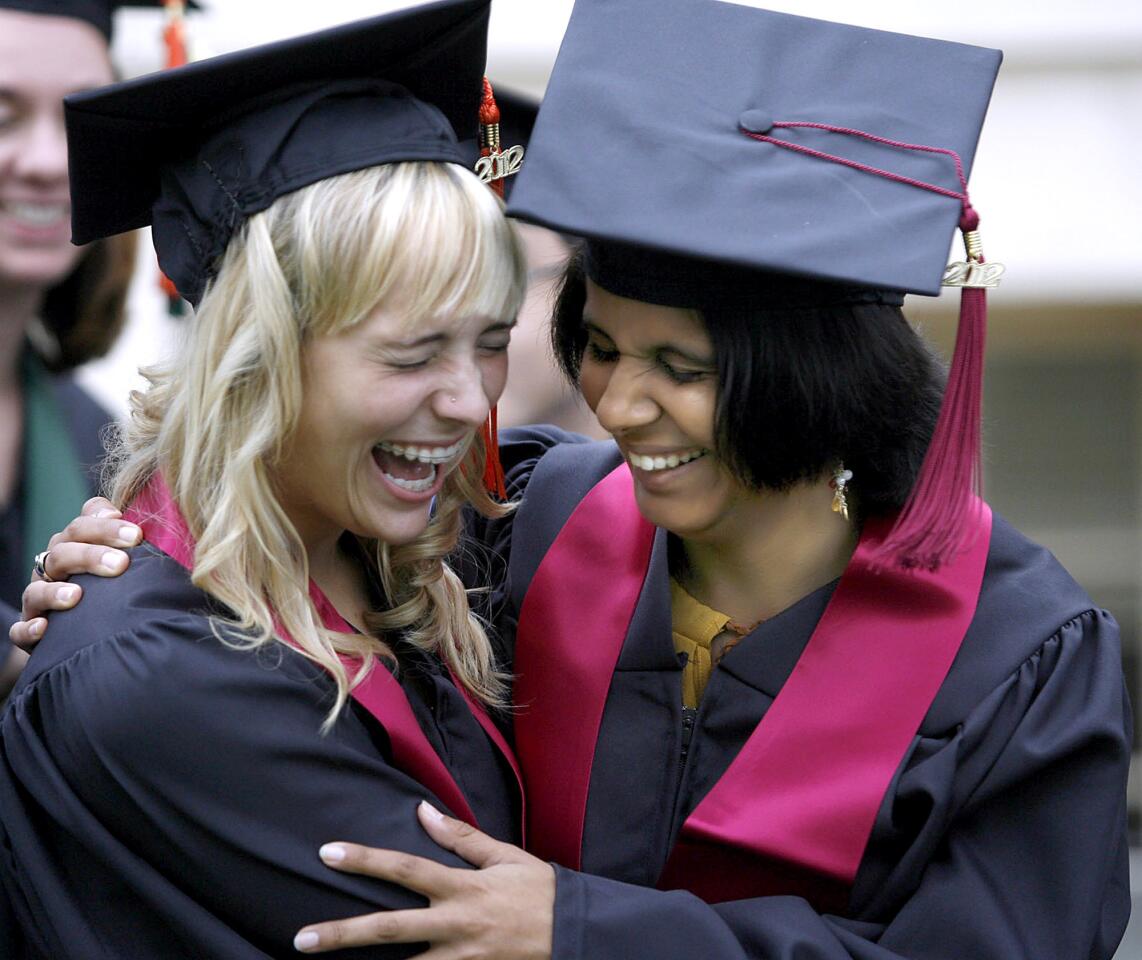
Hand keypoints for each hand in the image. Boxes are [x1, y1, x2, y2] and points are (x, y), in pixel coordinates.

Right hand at [9, 497, 140, 649]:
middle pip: (64, 547)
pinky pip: (20, 629)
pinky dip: (29, 628)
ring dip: (56, 590)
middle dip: (93, 552)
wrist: (98, 637)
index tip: (134, 531)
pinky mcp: (32, 630)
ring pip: (38, 587)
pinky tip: (45, 628)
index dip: (104, 521)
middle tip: (123, 563)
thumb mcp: (136, 569)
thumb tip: (184, 537)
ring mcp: (40, 598)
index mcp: (80, 544)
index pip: (85, 521)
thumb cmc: (123, 592)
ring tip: (78, 595)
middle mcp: (57, 566)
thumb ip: (149, 551)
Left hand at [294, 801, 553, 958]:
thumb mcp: (504, 856)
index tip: (328, 852)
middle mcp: (455, 926)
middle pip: (389, 930)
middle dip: (342, 935)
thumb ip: (460, 837)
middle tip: (301, 938)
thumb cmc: (539, 890)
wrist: (577, 933)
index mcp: (462, 888)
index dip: (365, 859)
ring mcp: (461, 959)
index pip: (404, 868)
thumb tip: (422, 810)